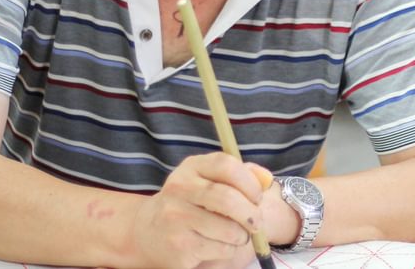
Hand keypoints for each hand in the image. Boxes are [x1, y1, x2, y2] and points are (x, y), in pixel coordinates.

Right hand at [127, 152, 271, 268]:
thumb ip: (241, 175)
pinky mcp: (179, 245)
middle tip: (256, 223)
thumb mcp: (209, 181)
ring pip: (229, 229)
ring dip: (242, 236)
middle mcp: (179, 188)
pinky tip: (219, 245)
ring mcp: (176, 217)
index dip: (249, 182)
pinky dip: (229, 249)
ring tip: (236, 235)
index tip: (257, 197)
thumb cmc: (190, 203)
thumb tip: (266, 179)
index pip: (226, 165)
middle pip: (227, 199)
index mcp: (191, 167)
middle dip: (251, 214)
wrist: (148, 231)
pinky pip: (221, 249)